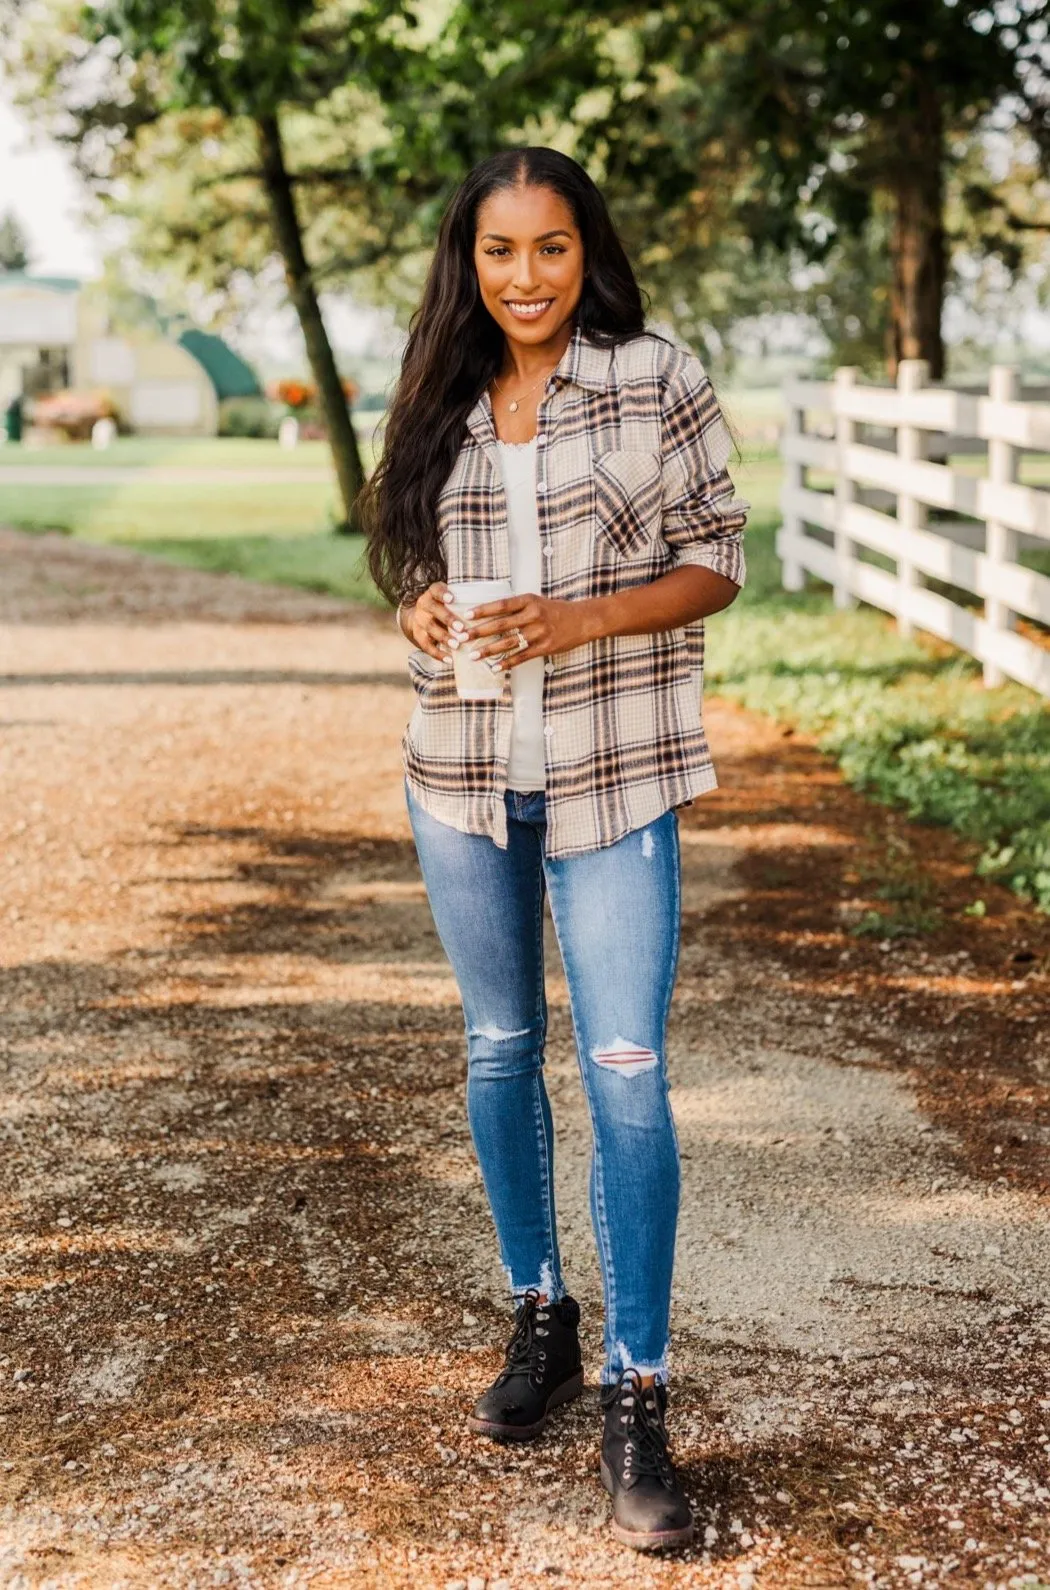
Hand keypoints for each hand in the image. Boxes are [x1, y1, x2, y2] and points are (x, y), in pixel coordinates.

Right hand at [403, 582, 458, 660]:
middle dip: (448, 619)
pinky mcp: (418, 636)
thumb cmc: (445, 607)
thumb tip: (495, 606)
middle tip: (461, 628)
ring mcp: (419, 621)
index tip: (452, 599)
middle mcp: (424, 604)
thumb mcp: (450, 599)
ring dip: (444, 638)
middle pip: (433, 610)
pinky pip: (426, 646)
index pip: (436, 590)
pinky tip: (450, 660)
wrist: (419, 617)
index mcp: (433, 593)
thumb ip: (465, 600)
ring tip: (457, 645)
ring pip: (430, 629)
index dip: (442, 594)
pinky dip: (438, 654)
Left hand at [457, 593, 593, 670]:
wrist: (582, 620)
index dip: (483, 610)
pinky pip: (522, 656)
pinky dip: (507, 663)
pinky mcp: (545, 647)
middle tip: (462, 638)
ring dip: (489, 651)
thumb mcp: (536, 601)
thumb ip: (516, 607)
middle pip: (501, 625)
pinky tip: (495, 667)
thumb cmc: (555, 610)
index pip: (501, 605)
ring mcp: (539, 632)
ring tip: (473, 656)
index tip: (466, 616)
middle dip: (479, 632)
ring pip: (509, 642)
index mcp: (529, 601)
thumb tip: (490, 614)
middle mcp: (533, 615)